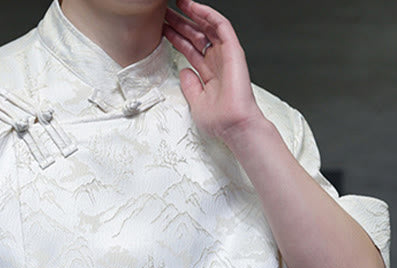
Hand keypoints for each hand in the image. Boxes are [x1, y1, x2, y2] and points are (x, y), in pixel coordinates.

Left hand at [163, 0, 264, 144]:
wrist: (234, 126)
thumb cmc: (220, 121)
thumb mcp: (196, 103)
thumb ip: (190, 86)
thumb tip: (184, 71)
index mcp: (208, 74)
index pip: (190, 50)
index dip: (176, 38)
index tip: (162, 30)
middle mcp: (217, 62)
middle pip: (196, 36)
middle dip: (180, 23)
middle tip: (165, 13)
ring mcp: (225, 56)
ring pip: (207, 28)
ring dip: (193, 14)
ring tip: (178, 3)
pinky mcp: (233, 51)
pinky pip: (221, 26)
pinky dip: (208, 15)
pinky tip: (195, 6)